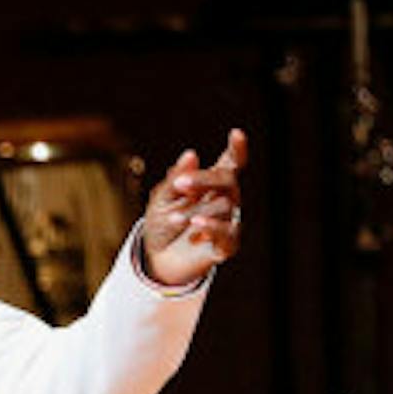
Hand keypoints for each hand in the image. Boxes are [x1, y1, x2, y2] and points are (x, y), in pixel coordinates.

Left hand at [142, 128, 246, 286]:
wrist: (155, 259)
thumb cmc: (162, 223)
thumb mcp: (161, 199)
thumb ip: (175, 179)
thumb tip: (191, 154)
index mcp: (211, 186)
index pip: (230, 164)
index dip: (237, 150)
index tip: (237, 134)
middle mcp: (225, 200)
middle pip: (227, 180)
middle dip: (204, 179)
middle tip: (180, 185)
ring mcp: (227, 222)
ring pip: (223, 207)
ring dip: (194, 210)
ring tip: (172, 219)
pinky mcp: (225, 246)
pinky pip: (227, 234)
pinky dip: (212, 228)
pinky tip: (196, 226)